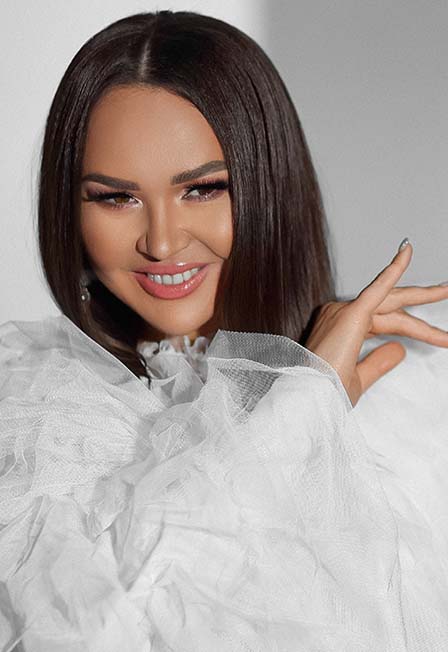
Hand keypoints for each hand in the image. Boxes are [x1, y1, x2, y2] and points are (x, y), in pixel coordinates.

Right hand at [305, 240, 447, 406]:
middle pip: (392, 308)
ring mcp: (344, 311)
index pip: (385, 323)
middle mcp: (341, 315)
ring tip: (447, 290)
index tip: (440, 338)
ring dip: (424, 296)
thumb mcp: (359, 378)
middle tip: (447, 291)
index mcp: (342, 329)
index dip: (415, 330)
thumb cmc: (325, 392)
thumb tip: (400, 349)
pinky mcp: (352, 313)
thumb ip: (379, 362)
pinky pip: (377, 288)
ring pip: (392, 301)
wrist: (310, 396)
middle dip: (422, 301)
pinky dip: (393, 269)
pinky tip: (406, 252)